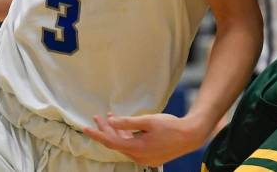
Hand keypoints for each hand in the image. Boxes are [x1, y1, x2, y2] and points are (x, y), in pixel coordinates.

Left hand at [82, 112, 207, 166]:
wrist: (190, 136)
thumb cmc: (171, 127)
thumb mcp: (148, 121)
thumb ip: (128, 122)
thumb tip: (111, 121)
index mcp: (136, 149)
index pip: (110, 142)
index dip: (97, 134)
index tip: (85, 128)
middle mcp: (138, 157)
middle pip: (116, 143)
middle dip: (105, 130)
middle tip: (97, 117)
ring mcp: (144, 158)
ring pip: (124, 145)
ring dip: (116, 132)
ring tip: (109, 118)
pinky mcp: (149, 156)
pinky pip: (132, 147)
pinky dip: (126, 137)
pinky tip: (124, 127)